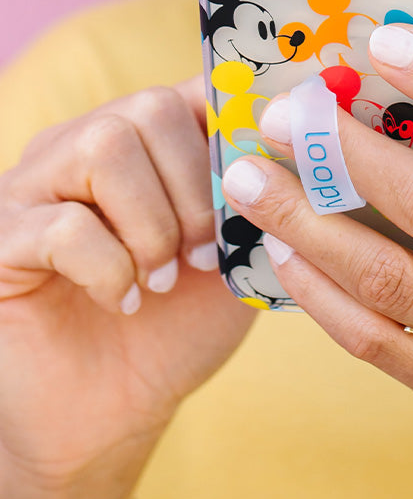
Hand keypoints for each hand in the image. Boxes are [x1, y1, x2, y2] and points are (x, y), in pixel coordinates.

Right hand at [0, 78, 253, 498]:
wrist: (108, 412)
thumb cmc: (177, 326)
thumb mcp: (235, 256)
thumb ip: (260, 202)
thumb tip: (297, 157)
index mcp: (149, 142)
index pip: (195, 86)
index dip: (239, 121)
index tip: (266, 173)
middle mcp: (87, 144)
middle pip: (149, 108)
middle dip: (195, 187)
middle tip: (203, 252)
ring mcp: (37, 185)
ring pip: (104, 146)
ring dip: (152, 223)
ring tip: (161, 276)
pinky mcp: (2, 238)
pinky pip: (63, 225)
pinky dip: (109, 269)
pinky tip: (121, 300)